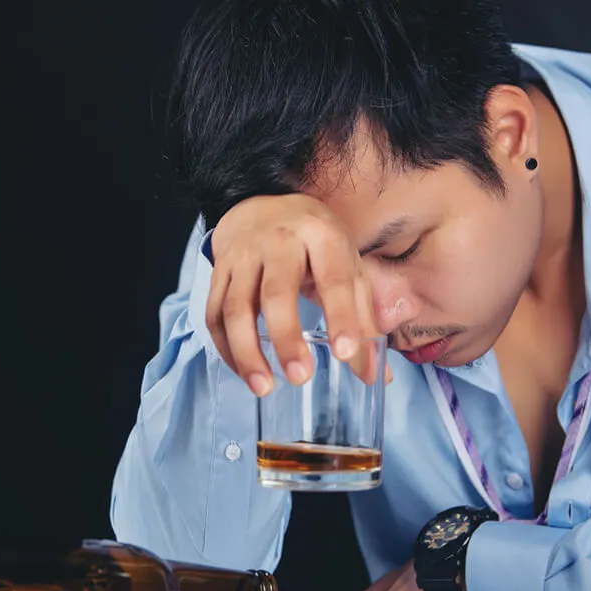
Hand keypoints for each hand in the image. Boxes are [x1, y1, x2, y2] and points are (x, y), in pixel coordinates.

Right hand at [206, 194, 389, 395]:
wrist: (262, 203)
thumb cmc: (314, 241)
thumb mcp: (348, 265)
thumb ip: (362, 318)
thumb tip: (376, 374)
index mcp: (321, 236)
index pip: (332, 278)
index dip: (340, 316)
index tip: (345, 353)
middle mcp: (278, 241)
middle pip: (275, 293)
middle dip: (286, 338)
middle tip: (300, 377)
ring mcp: (242, 255)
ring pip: (236, 307)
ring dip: (247, 352)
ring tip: (264, 387)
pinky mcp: (219, 270)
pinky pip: (214, 313)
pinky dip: (225, 348)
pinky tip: (243, 371)